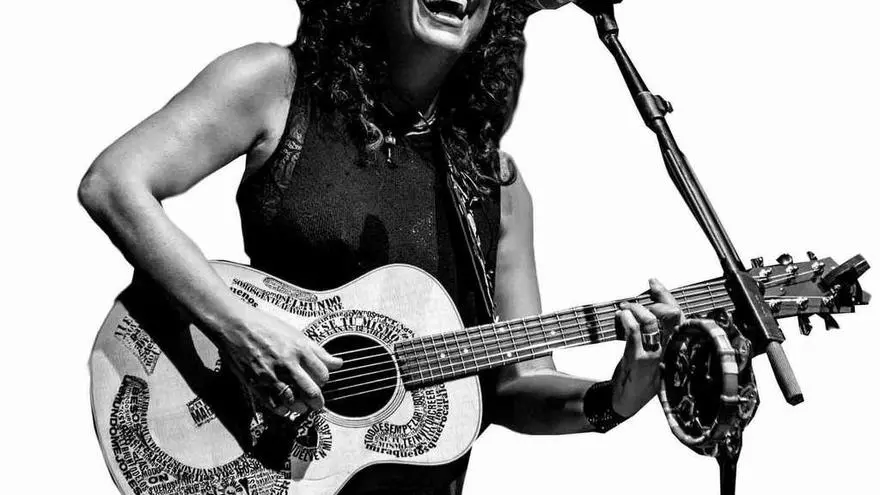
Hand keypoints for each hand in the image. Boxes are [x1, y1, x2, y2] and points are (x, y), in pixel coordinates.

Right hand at [215, 305, 342, 415]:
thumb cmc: (265, 326)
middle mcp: (287, 364)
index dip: (324, 380)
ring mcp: (271, 376)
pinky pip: (273, 405)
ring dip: (301, 408)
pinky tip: (285, 406)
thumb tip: (338, 363)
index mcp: (299, 349)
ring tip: (302, 406)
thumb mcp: (295, 334)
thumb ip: (318, 351)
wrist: (235, 326)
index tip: (321, 381)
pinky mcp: (255, 384)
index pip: (323, 374)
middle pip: (312, 392)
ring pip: (294, 402)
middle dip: (318, 402)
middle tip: (318, 404)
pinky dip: (282, 410)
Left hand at [609, 278, 681, 417]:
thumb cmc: (635, 375)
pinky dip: (627, 320)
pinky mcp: (641, 361)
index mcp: (674, 347)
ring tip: (624, 308)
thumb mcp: (646, 350)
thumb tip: (639, 306)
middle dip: (657, 299)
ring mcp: (656, 356)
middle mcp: (670, 350)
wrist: (624, 401)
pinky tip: (621, 316)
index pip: (678, 315)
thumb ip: (648, 332)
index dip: (666, 295)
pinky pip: (636, 334)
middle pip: (672, 315)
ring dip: (637, 309)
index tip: (653, 282)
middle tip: (637, 299)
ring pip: (653, 322)